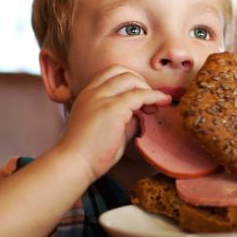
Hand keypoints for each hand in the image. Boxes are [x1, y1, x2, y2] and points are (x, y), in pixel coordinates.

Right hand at [57, 65, 171, 181]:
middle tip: (150, 102)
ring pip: (131, 79)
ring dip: (147, 89)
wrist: (74, 164)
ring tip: (155, 107)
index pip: (111, 74)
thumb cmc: (89, 153)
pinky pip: (139, 95)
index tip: (141, 98)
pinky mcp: (112, 108)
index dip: (130, 81)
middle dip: (140, 83)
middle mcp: (93, 92)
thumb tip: (140, 116)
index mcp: (88, 95)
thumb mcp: (109, 129)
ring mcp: (101, 98)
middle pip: (122, 71)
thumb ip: (124, 120)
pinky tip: (161, 104)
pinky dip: (153, 97)